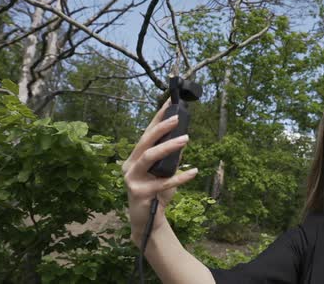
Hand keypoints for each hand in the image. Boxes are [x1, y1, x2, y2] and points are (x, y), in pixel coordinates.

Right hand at [122, 102, 197, 246]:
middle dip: (161, 128)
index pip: (146, 133)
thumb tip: (184, 137)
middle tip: (177, 118)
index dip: (157, 117)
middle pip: (144, 141)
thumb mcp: (166, 173)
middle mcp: (129, 165)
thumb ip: (172, 157)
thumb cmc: (157, 194)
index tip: (169, 102)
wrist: (148, 222)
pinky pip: (162, 183)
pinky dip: (180, 177)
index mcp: (135, 157)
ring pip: (149, 157)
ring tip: (186, 139)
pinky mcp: (140, 193)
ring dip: (168, 147)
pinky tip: (194, 172)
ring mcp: (132, 179)